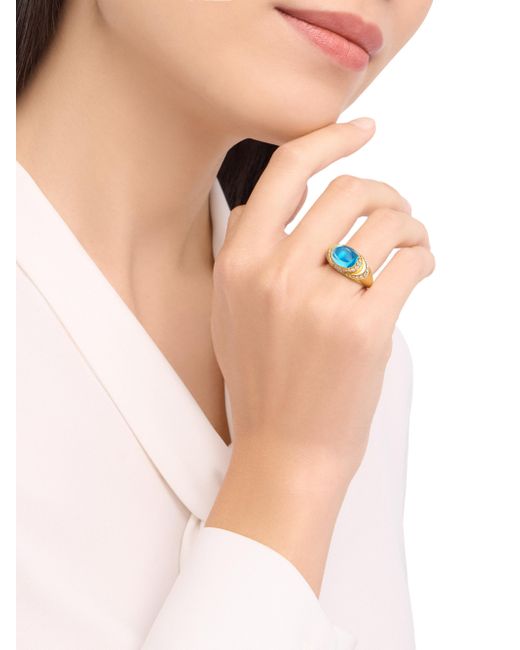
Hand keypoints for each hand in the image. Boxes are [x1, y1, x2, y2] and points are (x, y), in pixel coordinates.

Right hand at [206, 118, 434, 592]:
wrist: (283, 452)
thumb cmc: (262, 382)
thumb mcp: (231, 312)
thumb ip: (248, 252)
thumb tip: (286, 199)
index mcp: (237, 264)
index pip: (287, 170)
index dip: (329, 140)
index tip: (362, 129)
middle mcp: (272, 275)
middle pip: (348, 191)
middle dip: (385, 192)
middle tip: (397, 210)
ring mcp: (318, 303)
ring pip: (386, 222)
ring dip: (411, 225)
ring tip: (415, 245)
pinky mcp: (363, 331)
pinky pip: (410, 263)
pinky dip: (425, 257)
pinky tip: (423, 266)